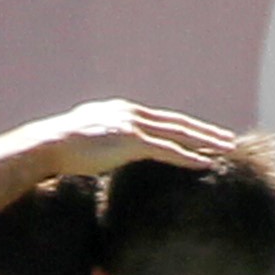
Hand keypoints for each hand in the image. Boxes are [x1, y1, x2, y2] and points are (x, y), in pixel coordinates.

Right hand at [26, 100, 235, 177]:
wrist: (47, 145)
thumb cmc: (57, 150)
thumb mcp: (84, 141)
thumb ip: (100, 143)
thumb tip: (99, 156)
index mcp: (121, 112)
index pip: (160, 120)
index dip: (183, 128)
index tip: (201, 135)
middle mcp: (131, 113)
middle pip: (176, 123)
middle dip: (204, 131)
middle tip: (226, 139)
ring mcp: (133, 125)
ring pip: (179, 133)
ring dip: (206, 141)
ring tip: (227, 149)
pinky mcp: (132, 141)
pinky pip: (168, 150)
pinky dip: (189, 157)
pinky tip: (207, 162)